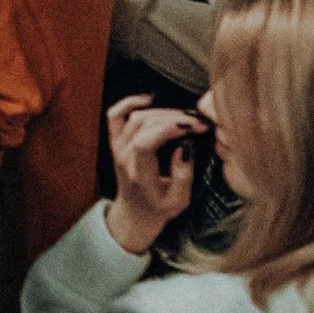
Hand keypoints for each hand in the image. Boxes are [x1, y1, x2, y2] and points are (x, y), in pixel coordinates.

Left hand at [102, 94, 206, 253]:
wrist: (135, 212)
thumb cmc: (159, 208)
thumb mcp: (179, 201)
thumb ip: (183, 176)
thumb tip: (185, 147)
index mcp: (138, 174)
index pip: (144, 141)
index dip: (167, 127)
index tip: (191, 126)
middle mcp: (123, 157)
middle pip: (143, 124)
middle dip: (174, 118)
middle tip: (198, 123)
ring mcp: (117, 147)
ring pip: (135, 116)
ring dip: (164, 112)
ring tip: (185, 118)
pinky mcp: (116, 141)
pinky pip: (115, 115)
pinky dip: (130, 102)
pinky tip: (150, 99)